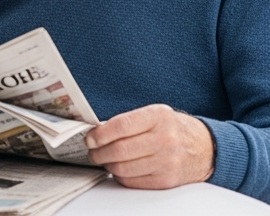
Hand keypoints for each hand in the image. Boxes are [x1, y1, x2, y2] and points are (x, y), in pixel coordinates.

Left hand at [85, 104, 214, 188]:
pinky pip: (132, 181)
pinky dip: (120, 176)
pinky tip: (120, 168)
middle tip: (92, 151)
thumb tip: (97, 132)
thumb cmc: (173, 129)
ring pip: (123, 168)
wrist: (206, 148)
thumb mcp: (155, 114)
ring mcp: (167, 161)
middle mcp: (164, 139)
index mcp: (158, 117)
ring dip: (107, 165)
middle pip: (119, 150)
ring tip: (105, 159)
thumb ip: (128, 121)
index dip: (100, 134)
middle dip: (98, 152)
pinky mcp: (166, 180)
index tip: (90, 138)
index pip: (121, 126)